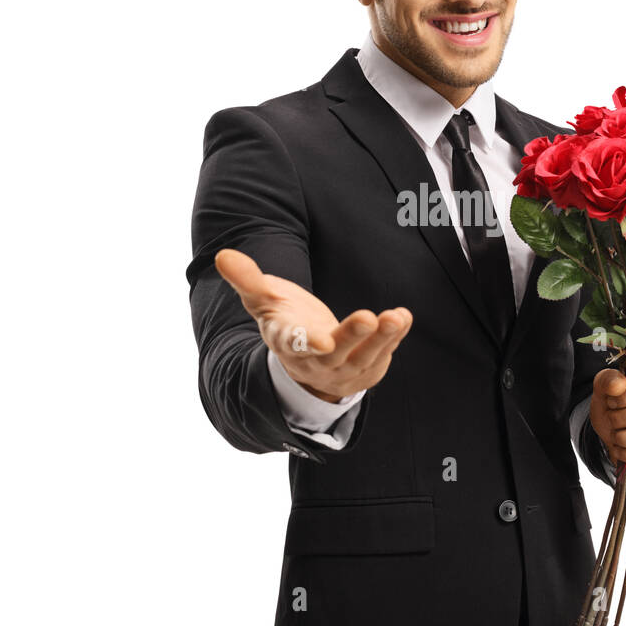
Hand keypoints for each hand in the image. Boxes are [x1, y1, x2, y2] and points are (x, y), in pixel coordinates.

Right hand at [214, 248, 412, 402]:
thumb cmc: (286, 321)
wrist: (308, 362)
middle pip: (335, 352)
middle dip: (352, 337)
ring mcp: (343, 370)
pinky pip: (384, 353)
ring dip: (383, 338)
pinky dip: (395, 337)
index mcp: (288, 344)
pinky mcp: (367, 370)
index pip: (295, 345)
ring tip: (395, 316)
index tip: (318, 339)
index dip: (306, 342)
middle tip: (369, 318)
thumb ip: (247, 279)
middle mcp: (316, 362)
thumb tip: (222, 255)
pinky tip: (403, 317)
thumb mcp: (264, 301)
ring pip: (365, 357)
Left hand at [589, 368, 625, 478]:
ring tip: (615, 435)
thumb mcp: (605, 386)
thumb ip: (608, 379)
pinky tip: (621, 449)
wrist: (618, 431)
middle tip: (610, 420)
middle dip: (621, 419)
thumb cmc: (617, 403)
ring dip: (624, 438)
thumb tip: (618, 385)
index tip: (611, 402)